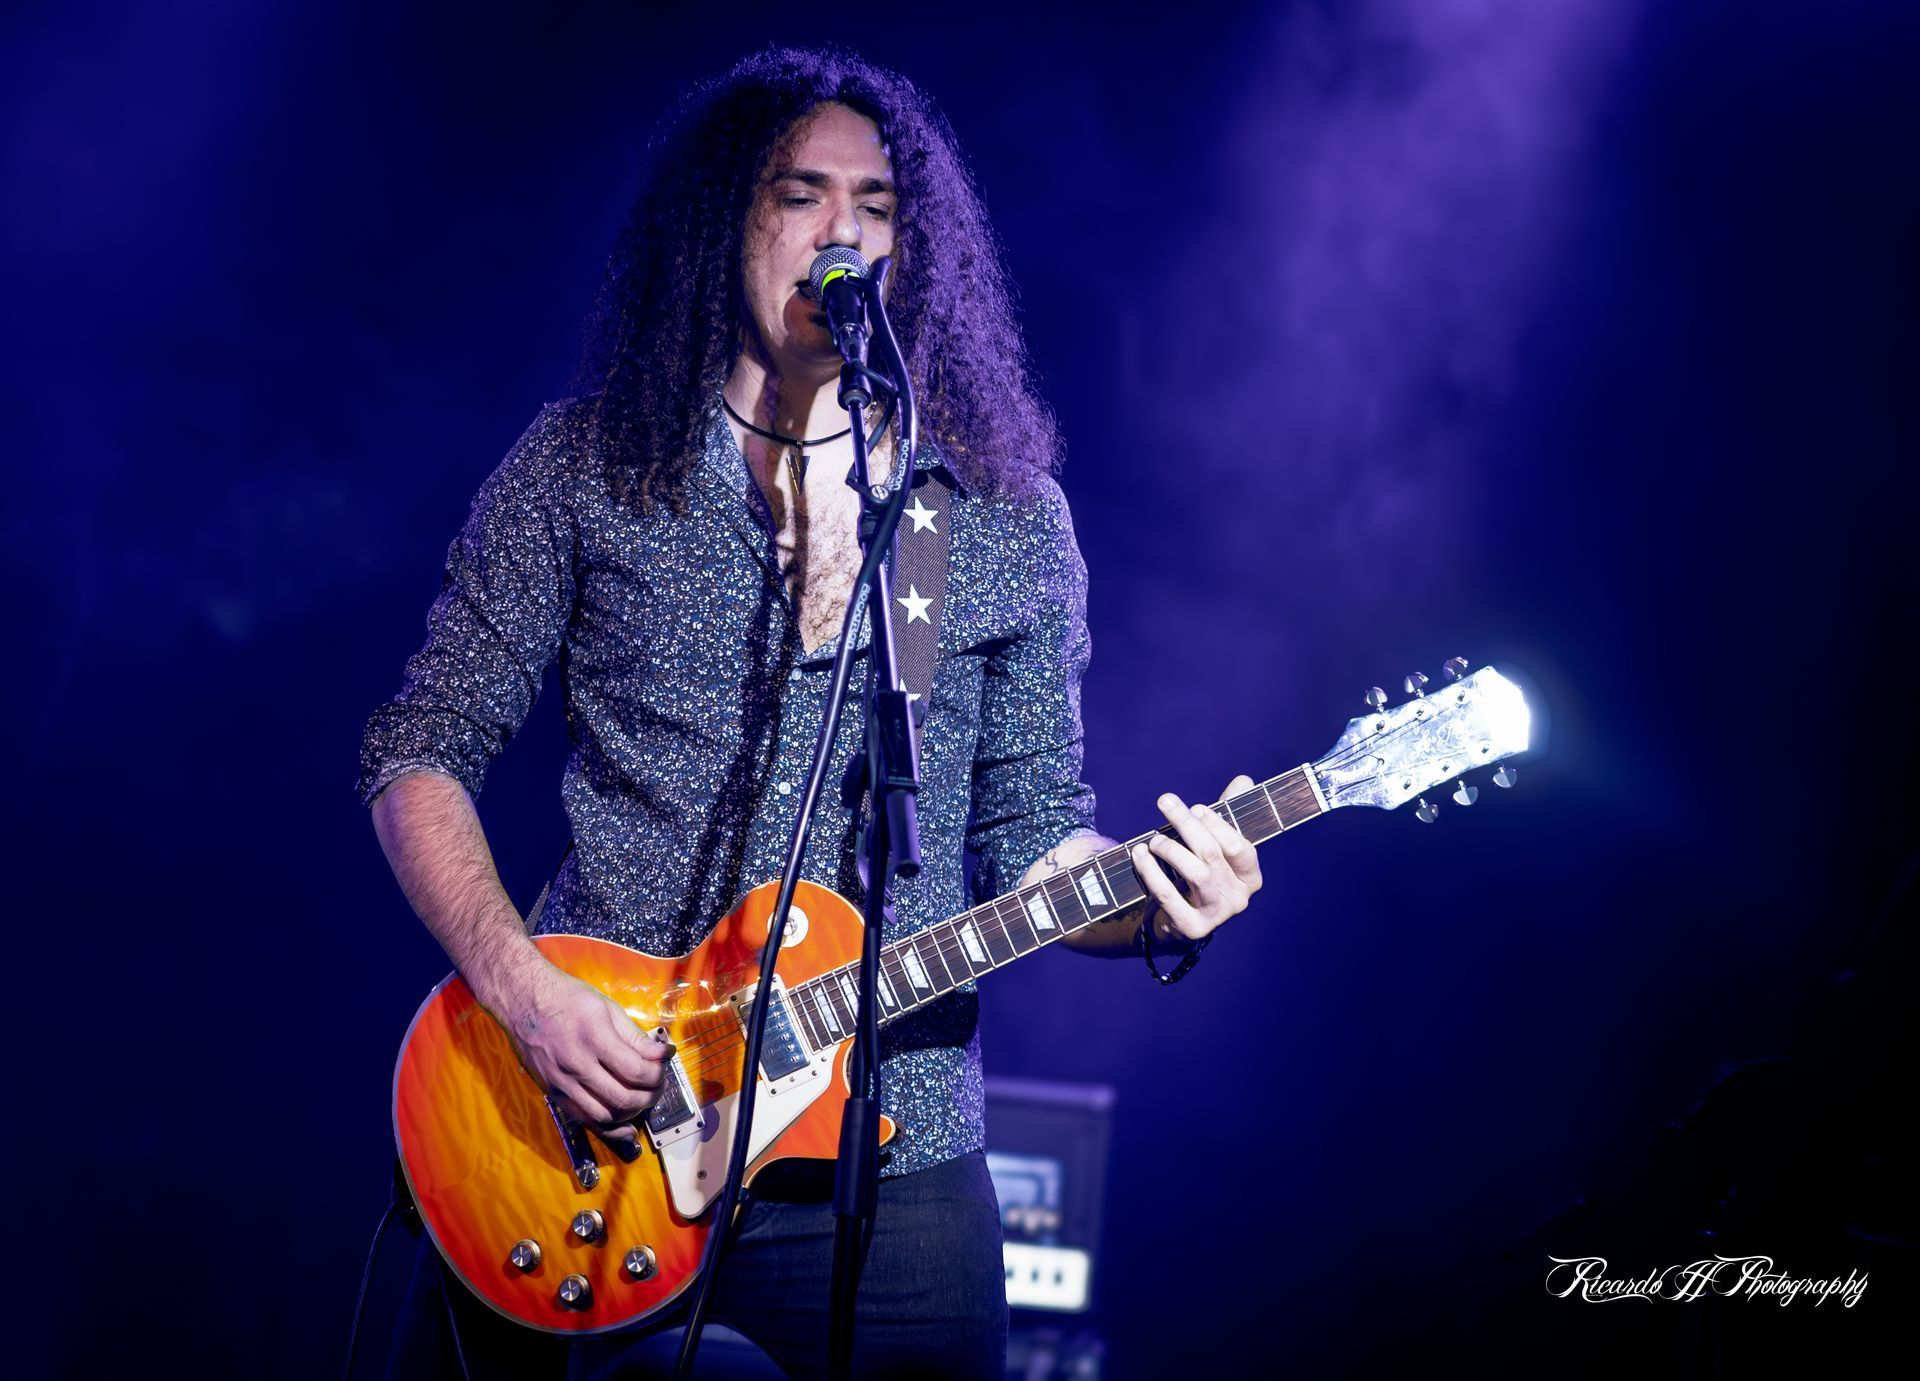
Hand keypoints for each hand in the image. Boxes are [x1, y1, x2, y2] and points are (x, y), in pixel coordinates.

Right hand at [487, 958, 671, 1151]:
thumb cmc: (567, 999)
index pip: (635, 1071)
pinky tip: (626, 1128)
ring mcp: (563, 1082)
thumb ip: (634, 1036)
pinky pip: (585, 1120)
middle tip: (658, 1085)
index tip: (665, 1064)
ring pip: (606, 1115)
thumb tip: (662, 1055)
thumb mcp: (607, 1008)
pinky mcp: (554, 1093)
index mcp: (594, 1038)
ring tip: (643, 1099)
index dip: (657, 1074)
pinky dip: (609, 1128)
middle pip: (624, 1098)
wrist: (524, 1002)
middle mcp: (577, 1064)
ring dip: (632, 1113)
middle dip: (650, 1096)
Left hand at [1130, 774, 1263, 944]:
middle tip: (1165, 804)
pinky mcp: (1192, 928)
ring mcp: (1218, 916)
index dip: (1218, 824)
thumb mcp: (1215, 845)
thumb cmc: (1200, 875)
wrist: (1178, 920)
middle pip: (1213, 855)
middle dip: (1187, 825)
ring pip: (1196, 875)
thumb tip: (1244, 780)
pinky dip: (1152, 873)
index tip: (1196, 807)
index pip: (1240, 846)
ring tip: (1152, 839)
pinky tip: (1140, 855)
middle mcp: (1239, 898)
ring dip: (1171, 849)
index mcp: (1250, 876)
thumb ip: (1228, 814)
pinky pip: (1170, 897)